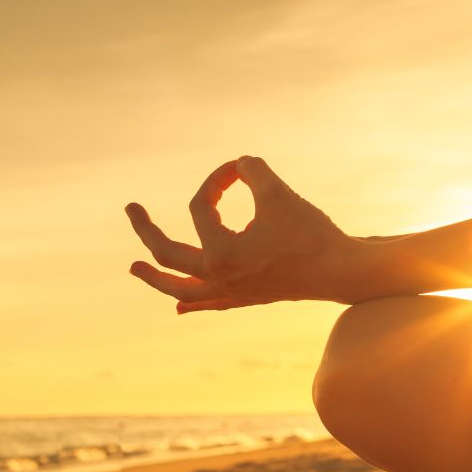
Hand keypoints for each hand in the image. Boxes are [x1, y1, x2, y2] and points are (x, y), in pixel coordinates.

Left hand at [126, 156, 357, 313]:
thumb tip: (237, 165)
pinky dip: (192, 302)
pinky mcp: (246, 299)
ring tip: (133, 268)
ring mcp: (230, 292)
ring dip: (155, 277)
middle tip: (129, 209)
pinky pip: (210, 303)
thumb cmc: (310, 233)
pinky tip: (179, 307)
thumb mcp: (277, 192)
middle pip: (167, 253)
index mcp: (220, 253)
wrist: (341, 271)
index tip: (237, 169)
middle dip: (145, 230)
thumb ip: (251, 170)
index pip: (201, 207)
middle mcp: (218, 277)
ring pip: (180, 287)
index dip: (215, 181)